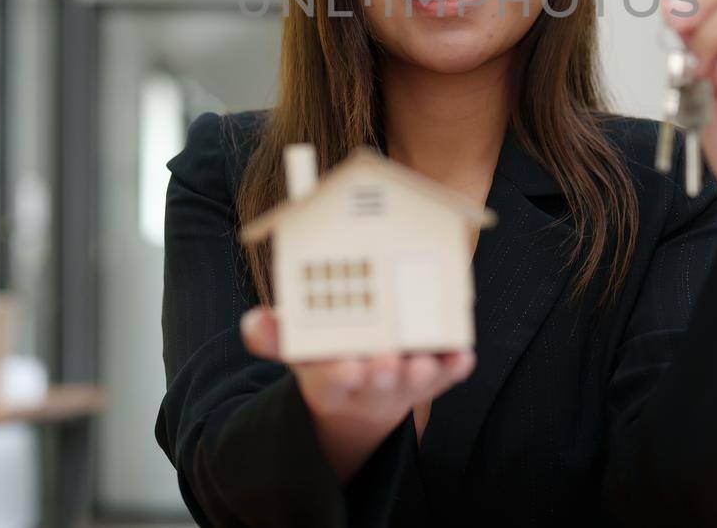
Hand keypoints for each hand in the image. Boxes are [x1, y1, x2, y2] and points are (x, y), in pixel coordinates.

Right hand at [240, 305, 475, 477]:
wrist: (361, 394)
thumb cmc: (328, 357)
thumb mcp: (298, 351)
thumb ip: (276, 337)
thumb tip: (253, 322)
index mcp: (329, 381)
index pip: (329, 382)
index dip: (338, 375)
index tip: (346, 366)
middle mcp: (367, 387)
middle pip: (375, 384)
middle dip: (382, 374)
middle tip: (388, 360)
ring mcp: (401, 385)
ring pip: (413, 384)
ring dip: (422, 374)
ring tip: (425, 361)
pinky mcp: (430, 380)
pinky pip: (446, 377)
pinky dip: (454, 368)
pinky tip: (463, 356)